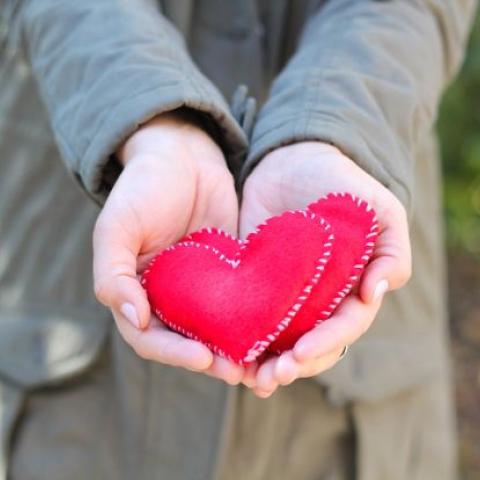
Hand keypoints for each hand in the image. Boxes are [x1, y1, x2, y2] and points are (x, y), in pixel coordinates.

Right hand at [93, 112, 243, 384]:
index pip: (150, 338)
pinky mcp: (230, 273)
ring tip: (262, 365)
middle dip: (212, 361)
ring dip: (237, 349)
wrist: (182, 156)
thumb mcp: (117, 227)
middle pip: (188, 342)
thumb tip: (134, 318)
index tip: (203, 358)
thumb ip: (114, 273)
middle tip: (239, 373)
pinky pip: (242, 302)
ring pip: (217, 329)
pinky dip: (255, 321)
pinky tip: (277, 331)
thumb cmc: (143, 187)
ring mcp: (201, 287)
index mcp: (138, 293)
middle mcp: (169, 297)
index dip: (174, 353)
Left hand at [239, 142, 410, 396]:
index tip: (299, 355)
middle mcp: (317, 300)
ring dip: (264, 363)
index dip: (323, 345)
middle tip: (267, 379)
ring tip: (246, 378)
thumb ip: (391, 251)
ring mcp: (284, 294)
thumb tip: (378, 293)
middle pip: (308, 346)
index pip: (341, 329)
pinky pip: (247, 316)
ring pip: (277, 340)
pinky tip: (225, 353)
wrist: (294, 160)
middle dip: (291, 365)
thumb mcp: (380, 211)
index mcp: (350, 290)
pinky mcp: (253, 282)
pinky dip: (239, 338)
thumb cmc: (342, 184)